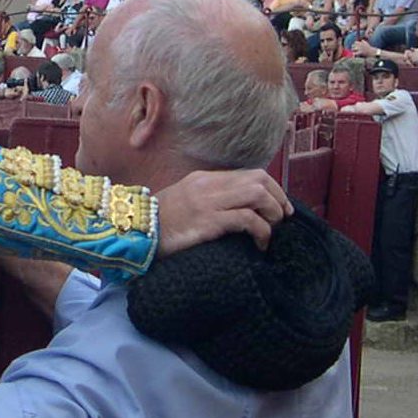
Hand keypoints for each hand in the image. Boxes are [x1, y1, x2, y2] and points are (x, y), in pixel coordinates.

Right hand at [155, 169, 292, 254]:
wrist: (134, 234)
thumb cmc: (158, 226)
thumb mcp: (184, 203)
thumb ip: (208, 201)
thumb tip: (236, 210)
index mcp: (204, 179)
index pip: (249, 174)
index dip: (272, 189)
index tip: (280, 206)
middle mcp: (208, 186)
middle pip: (259, 180)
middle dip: (278, 199)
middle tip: (283, 219)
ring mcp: (207, 202)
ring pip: (257, 194)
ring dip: (272, 213)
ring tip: (272, 231)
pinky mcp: (207, 221)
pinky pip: (247, 219)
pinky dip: (261, 231)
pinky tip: (260, 244)